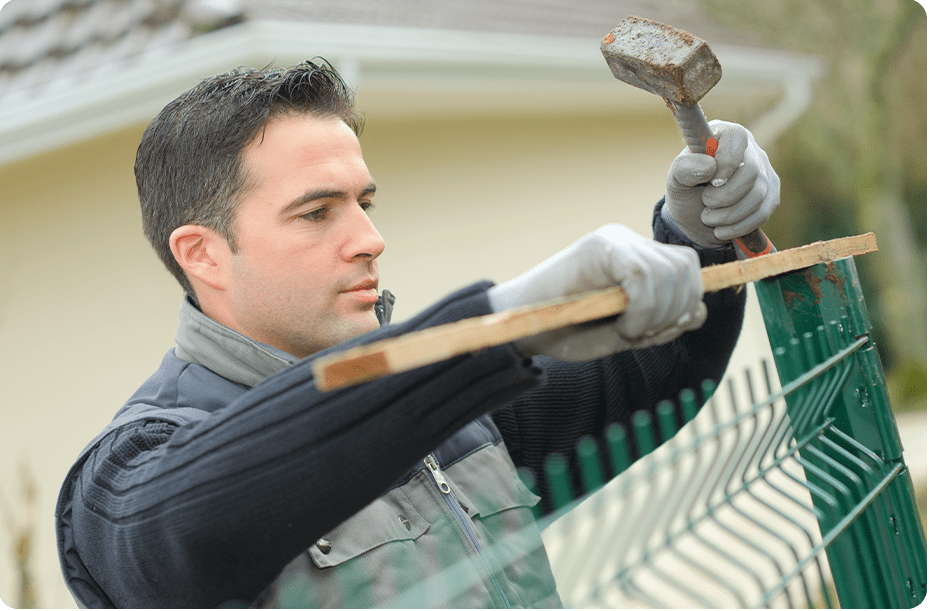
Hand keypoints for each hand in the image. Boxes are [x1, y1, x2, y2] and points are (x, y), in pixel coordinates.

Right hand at [487, 224, 706, 360]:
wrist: (521, 331)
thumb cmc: (568, 331)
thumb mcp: (627, 332)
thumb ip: (663, 322)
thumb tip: (699, 311)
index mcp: (637, 256)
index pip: (687, 268)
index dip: (687, 301)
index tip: (660, 331)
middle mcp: (628, 240)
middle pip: (685, 267)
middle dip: (676, 310)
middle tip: (644, 335)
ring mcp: (612, 240)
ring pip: (668, 272)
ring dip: (658, 314)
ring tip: (629, 332)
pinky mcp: (597, 248)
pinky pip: (642, 276)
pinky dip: (644, 309)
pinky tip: (624, 326)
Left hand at [663, 121, 779, 247]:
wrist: (694, 218)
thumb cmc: (686, 190)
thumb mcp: (675, 178)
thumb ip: (684, 167)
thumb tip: (709, 167)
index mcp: (725, 134)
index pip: (737, 137)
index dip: (724, 162)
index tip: (708, 181)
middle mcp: (750, 149)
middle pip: (751, 171)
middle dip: (724, 195)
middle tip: (705, 202)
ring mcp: (765, 172)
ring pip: (758, 194)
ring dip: (729, 214)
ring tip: (708, 218)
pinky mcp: (771, 195)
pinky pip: (762, 213)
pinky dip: (738, 226)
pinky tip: (721, 230)